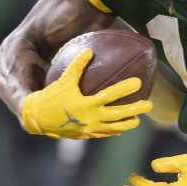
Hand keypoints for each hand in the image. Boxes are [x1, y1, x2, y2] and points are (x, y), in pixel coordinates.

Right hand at [20, 48, 152, 138]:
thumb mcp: (63, 80)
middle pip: (119, 115)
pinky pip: (103, 133)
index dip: (125, 88)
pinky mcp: (85, 135)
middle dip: (135, 110)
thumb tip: (89, 50)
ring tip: (138, 120)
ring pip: (114, 128)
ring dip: (128, 123)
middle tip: (150, 105)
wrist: (36, 119)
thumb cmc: (50, 97)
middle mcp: (90, 118)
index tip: (138, 82)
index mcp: (86, 104)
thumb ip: (77, 65)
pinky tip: (120, 129)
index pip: (111, 96)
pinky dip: (112, 131)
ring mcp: (89, 129)